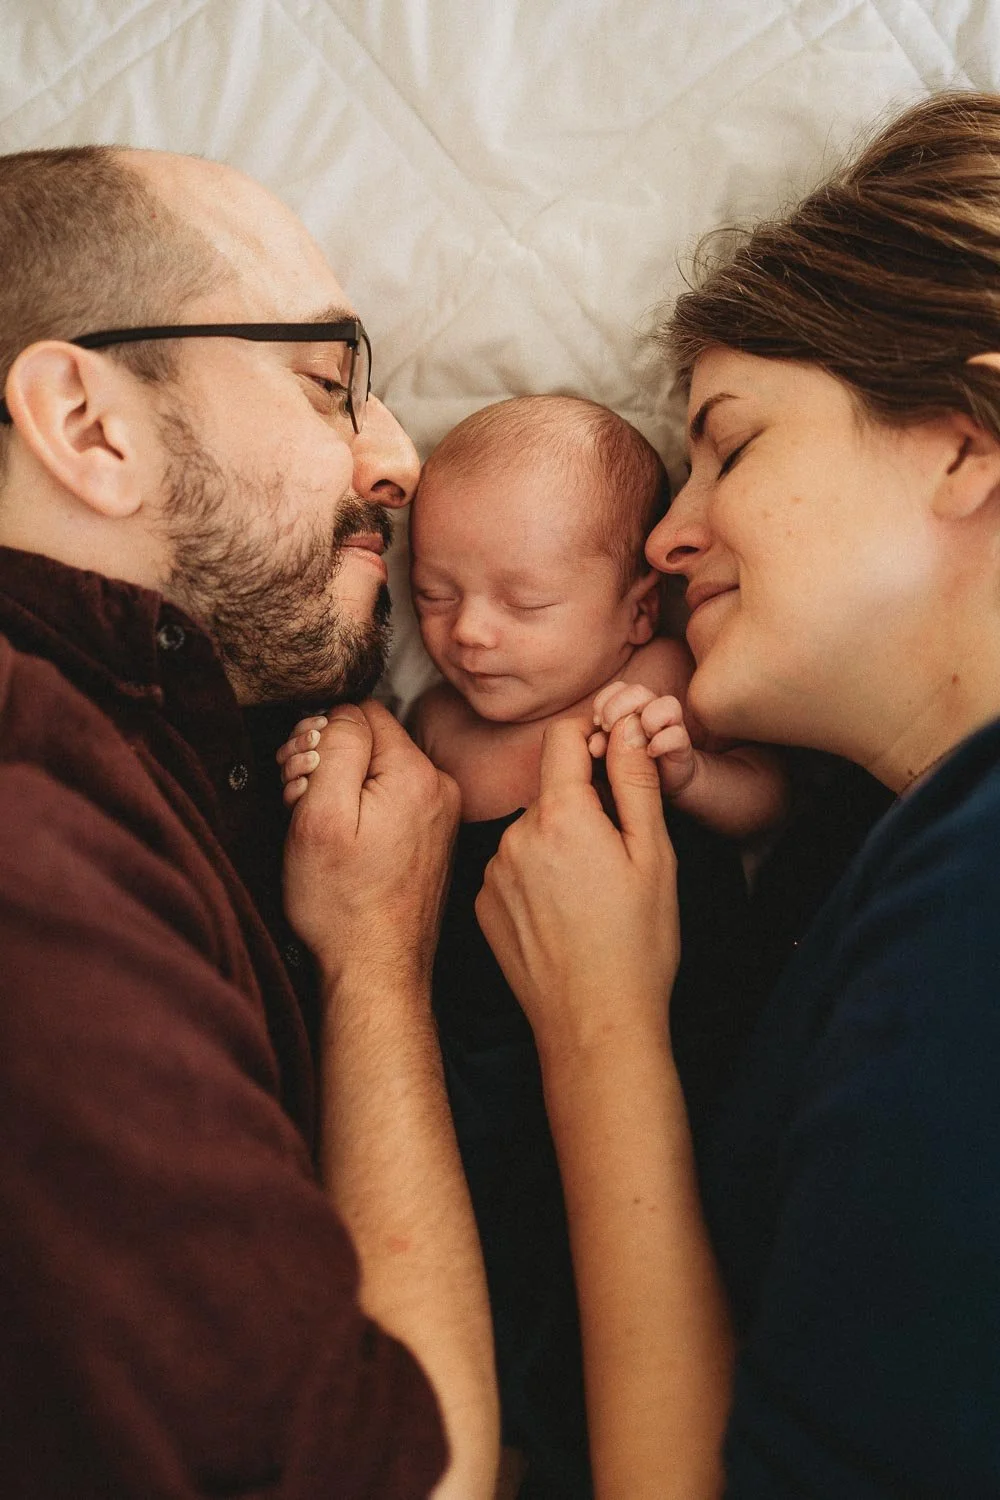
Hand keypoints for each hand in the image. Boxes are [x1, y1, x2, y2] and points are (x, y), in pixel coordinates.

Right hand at [282, 701, 459, 988]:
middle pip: (372, 738)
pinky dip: (362, 811)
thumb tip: (339, 713)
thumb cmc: (342, 902)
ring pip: (378, 769)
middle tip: (302, 802)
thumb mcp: (320, 814)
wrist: (376, 970)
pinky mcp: (432, 837)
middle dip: (329, 760)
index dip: (319, 737)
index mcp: (416, 773)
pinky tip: (346, 843)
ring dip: (342, 787)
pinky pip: (391, 800)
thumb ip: (334, 748)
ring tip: (323, 828)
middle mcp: (440, 787)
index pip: (360, 711)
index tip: (299, 776)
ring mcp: (440, 814)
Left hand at [475, 714, 679, 1061]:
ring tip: (589, 894)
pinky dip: (534, 878)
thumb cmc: (637, 943)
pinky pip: (511, 869)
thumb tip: (629, 726)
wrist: (594, 1023)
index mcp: (561, 815)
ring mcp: (492, 871)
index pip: (563, 737)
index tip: (613, 761)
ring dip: (556, 844)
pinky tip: (561, 915)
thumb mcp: (654, 855)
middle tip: (617, 854)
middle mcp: (514, 835)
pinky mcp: (481, 904)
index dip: (592, 739)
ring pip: (530, 832)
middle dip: (581, 806)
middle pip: (550, 791)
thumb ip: (635, 781)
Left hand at [591, 682, 696, 798]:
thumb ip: (601, 746)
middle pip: (638, 691)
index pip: (618, 688)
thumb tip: (595, 743)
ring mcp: (670, 729)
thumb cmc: (629, 769)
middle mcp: (653, 713)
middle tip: (607, 728)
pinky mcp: (682, 748)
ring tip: (635, 742)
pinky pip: (677, 735)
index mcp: (633, 709)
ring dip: (647, 718)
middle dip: (618, 706)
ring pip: (667, 704)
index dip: (605, 700)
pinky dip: (662, 742)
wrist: (664, 787)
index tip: (597, 722)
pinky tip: (650, 754)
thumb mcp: (608, 757)